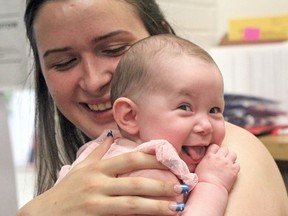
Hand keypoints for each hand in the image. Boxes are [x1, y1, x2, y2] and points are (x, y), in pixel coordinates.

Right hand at [17, 135, 181, 215]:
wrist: (42, 214)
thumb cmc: (65, 191)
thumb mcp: (80, 168)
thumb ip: (98, 152)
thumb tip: (111, 135)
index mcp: (98, 167)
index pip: (130, 158)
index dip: (153, 159)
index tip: (171, 160)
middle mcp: (97, 181)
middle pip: (136, 180)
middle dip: (161, 184)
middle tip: (182, 186)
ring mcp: (95, 199)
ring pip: (132, 201)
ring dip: (158, 204)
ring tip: (177, 206)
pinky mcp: (93, 215)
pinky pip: (122, 214)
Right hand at [194, 144, 239, 191]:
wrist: (210, 188)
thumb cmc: (202, 180)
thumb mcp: (199, 166)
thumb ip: (205, 159)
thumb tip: (207, 158)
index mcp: (209, 156)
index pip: (215, 146)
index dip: (216, 150)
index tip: (215, 154)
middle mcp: (219, 157)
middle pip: (225, 149)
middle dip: (224, 153)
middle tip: (222, 159)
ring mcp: (227, 163)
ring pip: (233, 154)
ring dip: (231, 158)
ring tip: (228, 163)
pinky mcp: (234, 170)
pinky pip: (237, 164)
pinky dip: (235, 167)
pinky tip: (231, 170)